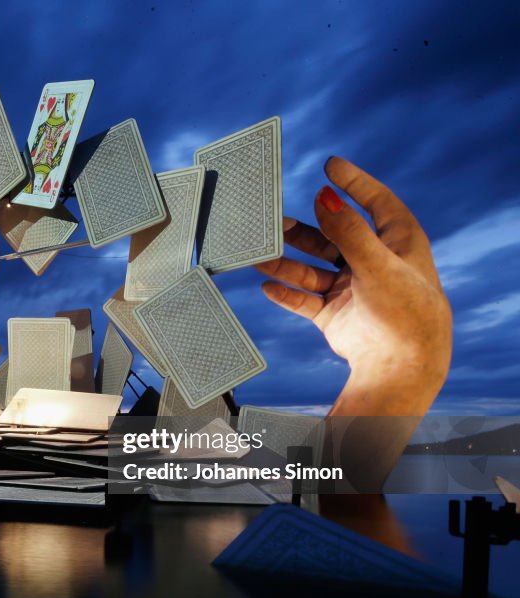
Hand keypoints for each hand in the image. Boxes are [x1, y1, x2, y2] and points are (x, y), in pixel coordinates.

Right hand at [254, 157, 451, 414]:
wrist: (402, 366)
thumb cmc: (405, 311)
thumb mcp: (378, 264)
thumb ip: (348, 230)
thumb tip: (324, 196)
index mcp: (397, 243)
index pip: (376, 203)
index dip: (354, 183)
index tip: (330, 165)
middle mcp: (374, 263)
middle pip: (333, 236)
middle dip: (305, 229)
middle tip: (277, 221)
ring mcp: (353, 289)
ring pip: (313, 268)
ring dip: (287, 262)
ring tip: (260, 256)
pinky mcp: (336, 314)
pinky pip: (304, 299)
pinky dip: (286, 292)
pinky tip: (267, 285)